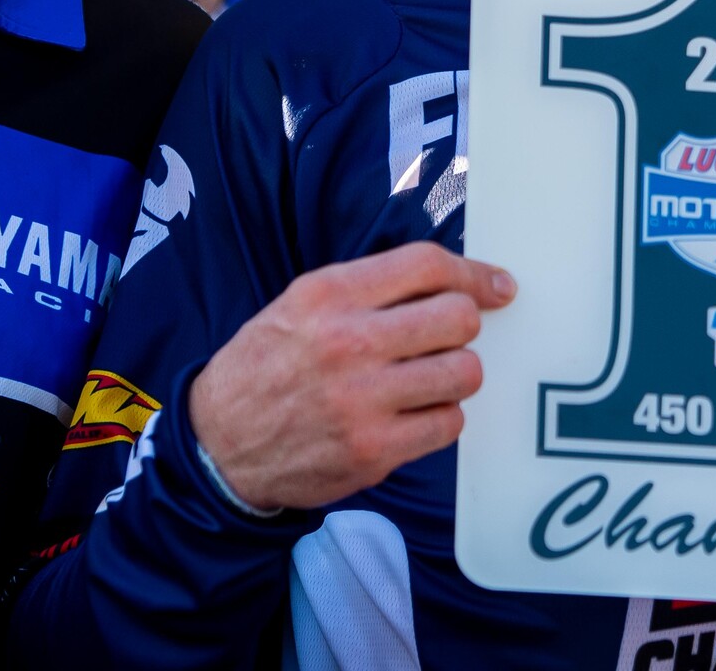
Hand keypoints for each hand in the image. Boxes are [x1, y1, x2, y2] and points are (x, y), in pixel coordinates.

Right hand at [187, 241, 515, 510]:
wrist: (218, 446)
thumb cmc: (270, 366)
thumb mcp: (302, 304)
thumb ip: (370, 288)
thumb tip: (455, 282)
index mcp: (328, 295)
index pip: (427, 264)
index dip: (473, 273)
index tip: (496, 286)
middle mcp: (347, 343)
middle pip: (458, 318)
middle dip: (465, 326)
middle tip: (448, 339)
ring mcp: (362, 401)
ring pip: (464, 373)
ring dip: (457, 374)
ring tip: (430, 378)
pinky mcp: (373, 451)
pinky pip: (449, 424)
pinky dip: (442, 418)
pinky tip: (416, 414)